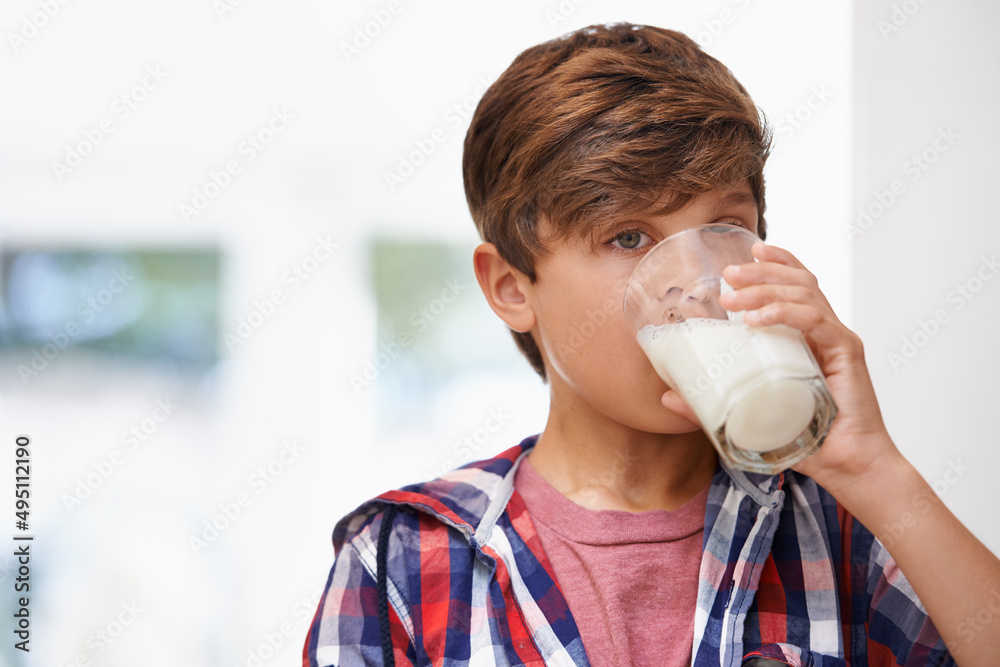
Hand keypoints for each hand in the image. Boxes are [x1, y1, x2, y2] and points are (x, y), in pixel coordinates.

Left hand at [672, 241, 899, 487]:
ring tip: (732, 300)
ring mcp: (838, 338)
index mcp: (809, 336)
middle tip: (728, 274)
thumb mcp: (751, 414)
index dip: (777, 263)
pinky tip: (755, 320)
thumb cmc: (807, 438)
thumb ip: (711, 403)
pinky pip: (814, 320)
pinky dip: (783, 314)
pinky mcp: (846, 352)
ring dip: (765, 290)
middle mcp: (826, 331)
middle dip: (761, 273)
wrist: (849, 465)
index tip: (749, 251)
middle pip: (798, 282)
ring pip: (804, 294)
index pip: (797, 285)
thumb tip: (667, 396)